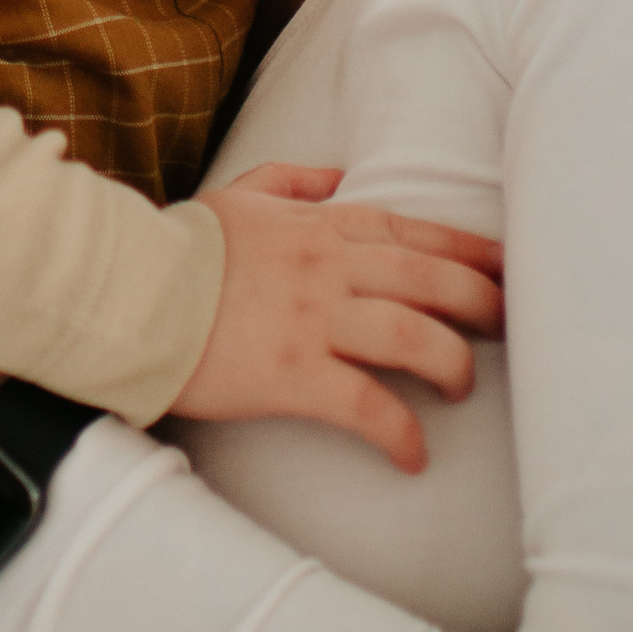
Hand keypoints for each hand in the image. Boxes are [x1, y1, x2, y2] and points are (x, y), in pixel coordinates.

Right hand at [169, 164, 506, 470]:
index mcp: (318, 226)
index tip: (510, 268)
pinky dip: (400, 433)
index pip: (413, 232)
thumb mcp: (236, 196)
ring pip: (414, 337)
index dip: (471, 251)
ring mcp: (312, 320)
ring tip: (460, 388)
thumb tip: (337, 175)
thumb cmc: (178, 248)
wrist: (122, 290)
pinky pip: (367, 407)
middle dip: (482, 304)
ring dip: (451, 365)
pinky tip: (413, 456)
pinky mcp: (292, 374)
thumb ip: (290, 181)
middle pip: (431, 279)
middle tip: (508, 329)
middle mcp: (327, 267)